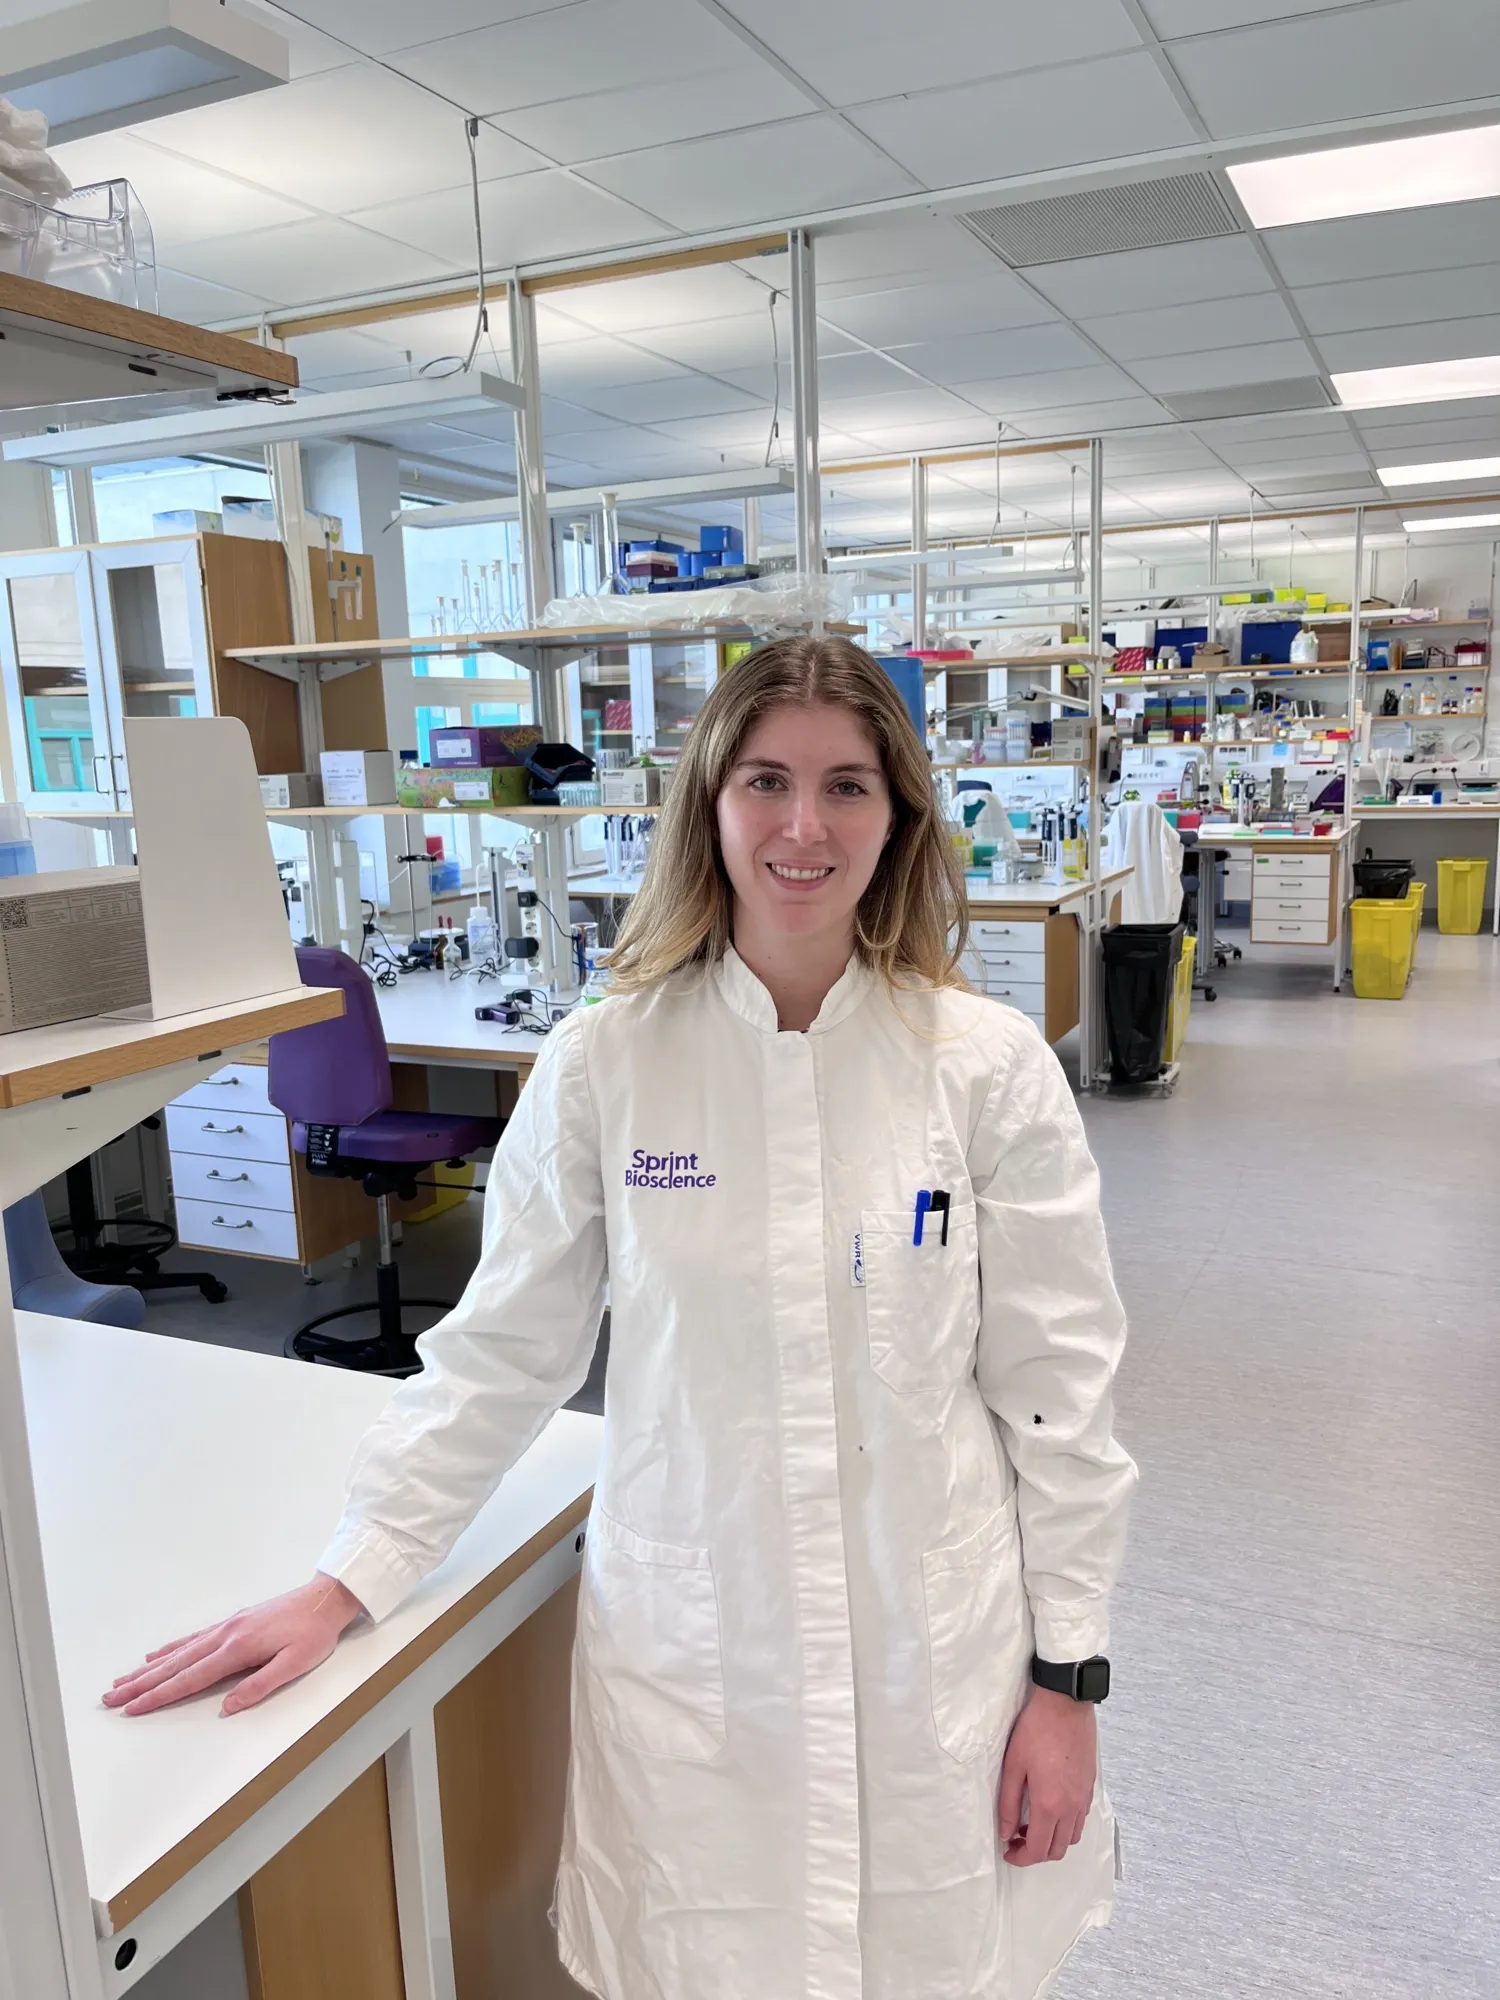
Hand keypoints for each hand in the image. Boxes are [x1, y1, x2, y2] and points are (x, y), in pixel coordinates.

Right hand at [103, 1575, 364, 1717]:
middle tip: (110, 1697)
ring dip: (149, 1668)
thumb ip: (260, 1685)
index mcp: (238, 1648)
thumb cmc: (314, 1633)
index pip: (190, 1679)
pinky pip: (193, 1638)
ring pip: (179, 1652)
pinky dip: (171, 1649)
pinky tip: (157, 1655)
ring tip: (123, 1679)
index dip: (159, 1696)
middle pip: (175, 1665)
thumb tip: (226, 1707)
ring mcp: (226, 1627)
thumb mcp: (295, 1663)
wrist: (326, 1599)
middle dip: (141, 1683)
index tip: (132, 1707)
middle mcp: (225, 1635)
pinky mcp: (233, 1622)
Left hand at [997, 1686, 1096, 1865]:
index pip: (1038, 1849)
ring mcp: (1084, 1798)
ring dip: (1052, 1841)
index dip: (1021, 1858)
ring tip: (1031, 1824)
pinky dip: (1066, 1826)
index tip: (1008, 1851)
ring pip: (1072, 1838)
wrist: (1066, 1705)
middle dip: (1036, 1853)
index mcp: (1049, 1804)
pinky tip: (1050, 1809)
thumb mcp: (1013, 1766)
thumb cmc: (1037, 1730)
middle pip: (1057, 1850)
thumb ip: (1008, 1804)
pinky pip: (1081, 1819)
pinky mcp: (1090, 1786)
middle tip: (1017, 1840)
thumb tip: (1006, 1832)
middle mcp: (1071, 1807)